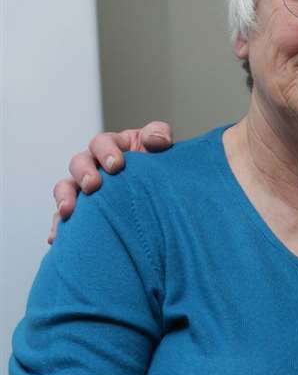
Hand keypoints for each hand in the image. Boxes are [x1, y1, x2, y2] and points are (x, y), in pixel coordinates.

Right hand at [49, 122, 173, 240]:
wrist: (164, 199)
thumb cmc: (158, 170)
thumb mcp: (161, 149)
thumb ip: (159, 136)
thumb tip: (154, 139)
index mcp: (112, 148)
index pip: (101, 143)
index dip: (105, 151)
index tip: (116, 165)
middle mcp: (94, 167)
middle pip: (79, 163)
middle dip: (84, 173)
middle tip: (93, 185)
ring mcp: (85, 190)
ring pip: (66, 188)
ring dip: (64, 198)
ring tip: (67, 210)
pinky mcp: (83, 213)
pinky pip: (65, 219)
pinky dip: (59, 227)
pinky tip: (57, 238)